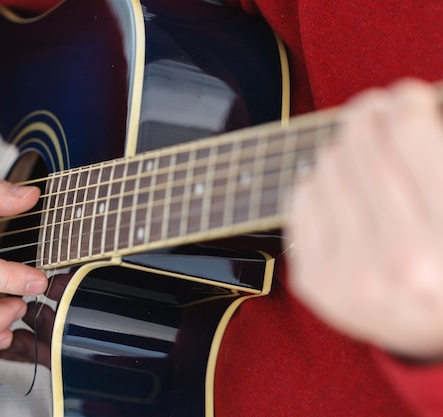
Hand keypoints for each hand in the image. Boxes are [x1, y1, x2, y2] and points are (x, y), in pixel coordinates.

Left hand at [286, 79, 442, 359]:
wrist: (432, 334)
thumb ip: (437, 158)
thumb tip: (410, 102)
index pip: (408, 136)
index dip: (404, 102)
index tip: (406, 96)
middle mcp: (398, 261)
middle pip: (362, 149)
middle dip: (369, 115)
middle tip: (376, 108)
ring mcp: (348, 275)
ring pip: (327, 168)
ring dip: (343, 146)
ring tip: (362, 149)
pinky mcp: (315, 281)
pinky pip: (301, 199)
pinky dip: (317, 179)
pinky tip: (338, 182)